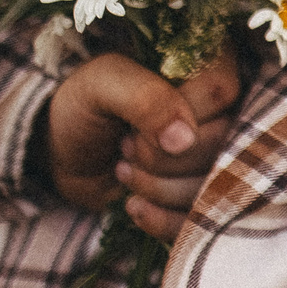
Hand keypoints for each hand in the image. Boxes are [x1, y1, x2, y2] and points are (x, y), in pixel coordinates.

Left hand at [41, 51, 240, 241]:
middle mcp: (223, 110)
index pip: (222, 93)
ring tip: (123, 169)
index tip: (135, 126)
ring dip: (159, 188)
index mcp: (206, 66)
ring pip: (217, 186)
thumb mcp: (102, 86)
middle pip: (224, 144)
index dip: (177, 117)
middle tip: (126, 147)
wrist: (62, 152)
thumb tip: (184, 140)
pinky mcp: (202, 194)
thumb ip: (145, 99)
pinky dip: (164, 220)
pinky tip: (133, 205)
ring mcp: (216, 156)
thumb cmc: (84, 105)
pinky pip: (204, 219)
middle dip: (163, 158)